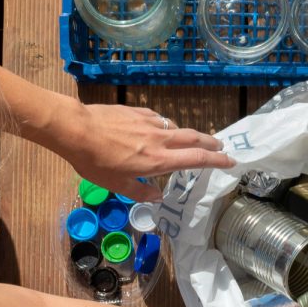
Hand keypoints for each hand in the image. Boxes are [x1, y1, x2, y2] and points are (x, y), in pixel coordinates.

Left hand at [56, 103, 234, 200]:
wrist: (76, 129)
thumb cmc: (94, 161)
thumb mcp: (116, 185)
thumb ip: (140, 190)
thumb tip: (158, 195)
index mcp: (158, 160)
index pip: (196, 159)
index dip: (217, 160)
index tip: (230, 161)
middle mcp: (159, 139)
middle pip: (194, 138)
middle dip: (211, 142)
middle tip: (220, 146)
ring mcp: (149, 122)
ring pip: (176, 127)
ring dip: (187, 135)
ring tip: (187, 140)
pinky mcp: (138, 111)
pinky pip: (158, 120)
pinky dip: (165, 127)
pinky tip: (158, 129)